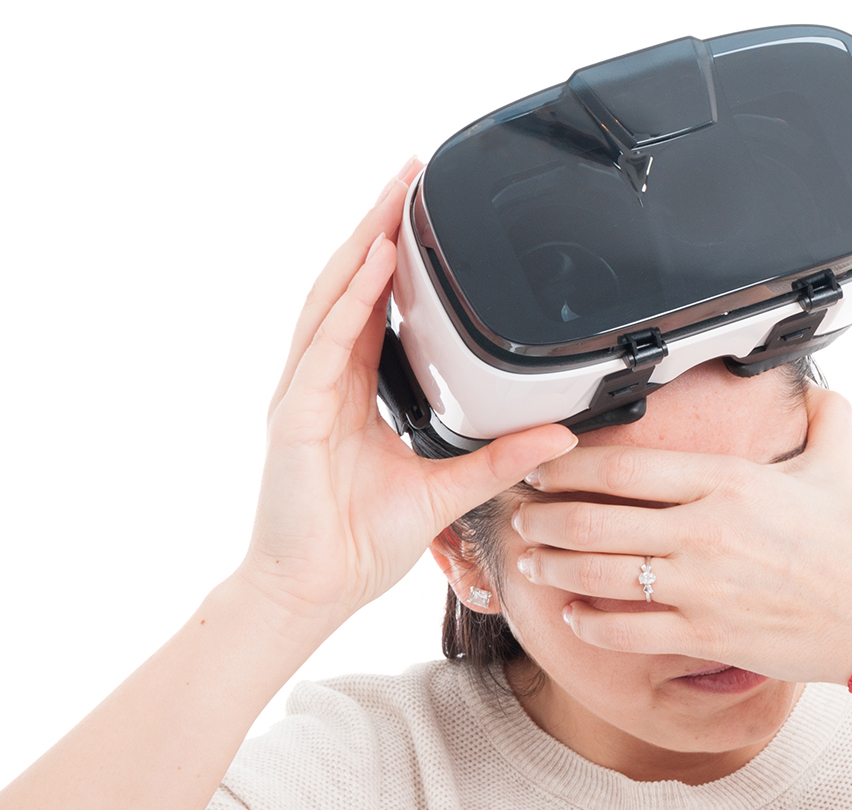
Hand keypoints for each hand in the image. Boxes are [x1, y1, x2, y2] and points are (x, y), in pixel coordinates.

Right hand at [234, 159, 575, 637]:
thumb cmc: (358, 543)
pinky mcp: (295, 416)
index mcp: (351, 393)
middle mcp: (322, 383)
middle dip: (375, 228)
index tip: (417, 216)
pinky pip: (324, 345)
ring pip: (330, 300)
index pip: (371, 308)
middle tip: (407, 177)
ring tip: (391, 200)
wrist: (313, 591)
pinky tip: (370, 264)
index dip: (390, 258)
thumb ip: (498, 457)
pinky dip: (348, 301)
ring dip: (360, 246)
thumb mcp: (446, 489)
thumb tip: (555, 436)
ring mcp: (303, 394)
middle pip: (346, 286)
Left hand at [513, 386, 851, 685]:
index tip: (544, 466)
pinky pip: (628, 629)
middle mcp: (704, 531)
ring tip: (531, 560)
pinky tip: (573, 613)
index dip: (570, 467)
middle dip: (544, 516)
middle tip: (521, 514)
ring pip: (600, 573)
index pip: (626, 466)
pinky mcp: (706, 635)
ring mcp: (701, 587)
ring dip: (554, 565)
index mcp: (726, 482)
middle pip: (595, 518)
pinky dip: (590, 621)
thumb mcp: (839, 464)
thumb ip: (821, 417)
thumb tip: (815, 386)